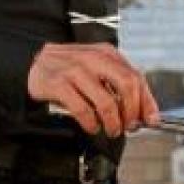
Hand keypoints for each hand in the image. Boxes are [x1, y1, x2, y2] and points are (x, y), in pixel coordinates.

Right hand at [27, 43, 160, 135]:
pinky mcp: (59, 84)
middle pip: (126, 85)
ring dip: (113, 122)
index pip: (136, 77)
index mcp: (107, 53)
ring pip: (106, 101)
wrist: (32, 63)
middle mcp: (94, 59)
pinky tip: (92, 127)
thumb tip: (142, 110)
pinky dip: (91, 123)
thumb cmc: (68, 68)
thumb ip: (118, 84)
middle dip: (132, 111)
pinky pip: (83, 109)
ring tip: (111, 130)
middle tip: (130, 126)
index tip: (151, 119)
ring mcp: (76, 70)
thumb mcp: (96, 68)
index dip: (147, 101)